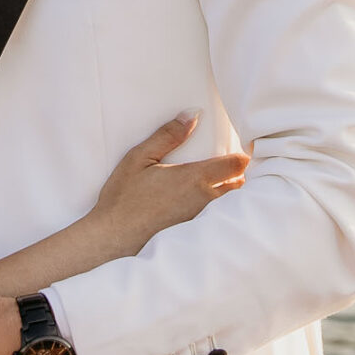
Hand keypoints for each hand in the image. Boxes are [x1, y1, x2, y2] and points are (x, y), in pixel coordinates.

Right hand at [91, 113, 247, 256]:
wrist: (112, 240)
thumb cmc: (123, 198)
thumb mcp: (139, 158)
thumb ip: (168, 135)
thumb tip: (193, 114)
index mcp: (195, 178)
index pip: (237, 164)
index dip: (242, 156)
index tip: (237, 150)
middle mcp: (205, 201)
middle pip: (239, 186)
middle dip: (236, 175)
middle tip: (225, 166)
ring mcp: (202, 221)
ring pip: (228, 204)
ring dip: (227, 194)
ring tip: (216, 185)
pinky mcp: (194, 236)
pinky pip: (215, 220)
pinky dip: (216, 212)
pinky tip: (198, 207)